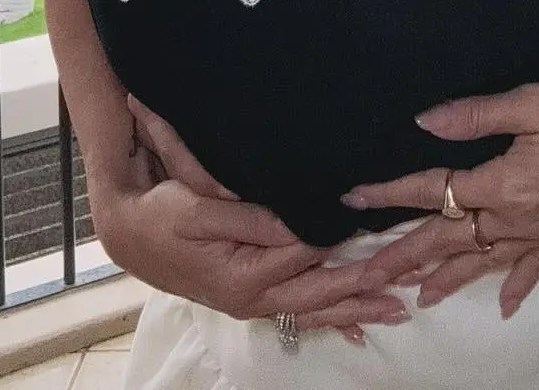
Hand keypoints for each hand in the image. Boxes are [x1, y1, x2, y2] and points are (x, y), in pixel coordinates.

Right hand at [98, 97, 408, 341]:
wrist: (133, 235)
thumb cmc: (166, 216)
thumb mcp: (204, 210)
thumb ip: (255, 219)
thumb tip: (302, 220)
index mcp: (244, 275)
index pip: (307, 254)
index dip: (343, 240)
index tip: (378, 228)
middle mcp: (254, 298)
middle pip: (320, 293)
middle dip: (364, 288)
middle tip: (405, 283)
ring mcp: (254, 303)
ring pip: (315, 309)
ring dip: (356, 308)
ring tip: (397, 310)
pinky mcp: (252, 298)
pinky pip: (300, 313)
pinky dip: (331, 319)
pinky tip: (357, 327)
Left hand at [342, 83, 538, 304]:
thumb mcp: (532, 102)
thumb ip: (476, 114)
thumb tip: (424, 121)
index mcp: (501, 184)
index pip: (433, 190)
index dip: (390, 192)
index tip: (353, 197)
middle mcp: (516, 217)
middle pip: (448, 240)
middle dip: (402, 255)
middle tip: (363, 275)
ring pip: (484, 261)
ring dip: (446, 277)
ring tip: (414, 295)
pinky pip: (533, 267)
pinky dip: (515, 287)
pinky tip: (503, 307)